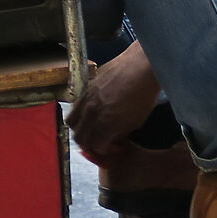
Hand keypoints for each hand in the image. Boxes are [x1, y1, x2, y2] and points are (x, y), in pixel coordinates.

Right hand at [70, 43, 164, 157]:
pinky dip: (80, 115)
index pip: (95, 147)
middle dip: (90, 146)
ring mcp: (86, 99)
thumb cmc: (144, 93)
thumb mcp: (137, 121)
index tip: (111, 149)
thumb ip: (120, 134)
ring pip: (72, 124)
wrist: (141, 65)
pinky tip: (92, 113)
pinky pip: (75, 107)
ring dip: (81, 131)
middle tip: (100, 144)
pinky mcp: (85, 87)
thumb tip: (112, 141)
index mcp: (107, 123)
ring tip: (92, 130)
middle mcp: (92, 112)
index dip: (104, 152)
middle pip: (80, 138)